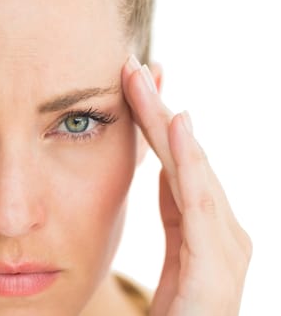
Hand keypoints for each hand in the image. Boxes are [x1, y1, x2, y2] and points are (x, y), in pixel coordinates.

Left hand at [121, 56, 251, 315]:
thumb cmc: (177, 314)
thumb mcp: (173, 255)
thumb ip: (172, 215)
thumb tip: (161, 171)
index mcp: (208, 228)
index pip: (179, 163)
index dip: (157, 123)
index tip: (134, 84)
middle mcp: (223, 232)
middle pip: (186, 158)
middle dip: (158, 111)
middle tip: (133, 66)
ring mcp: (224, 248)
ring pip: (190, 169)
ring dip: (165, 122)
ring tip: (142, 81)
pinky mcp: (214, 266)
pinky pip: (199, 202)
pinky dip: (189, 161)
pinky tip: (176, 125)